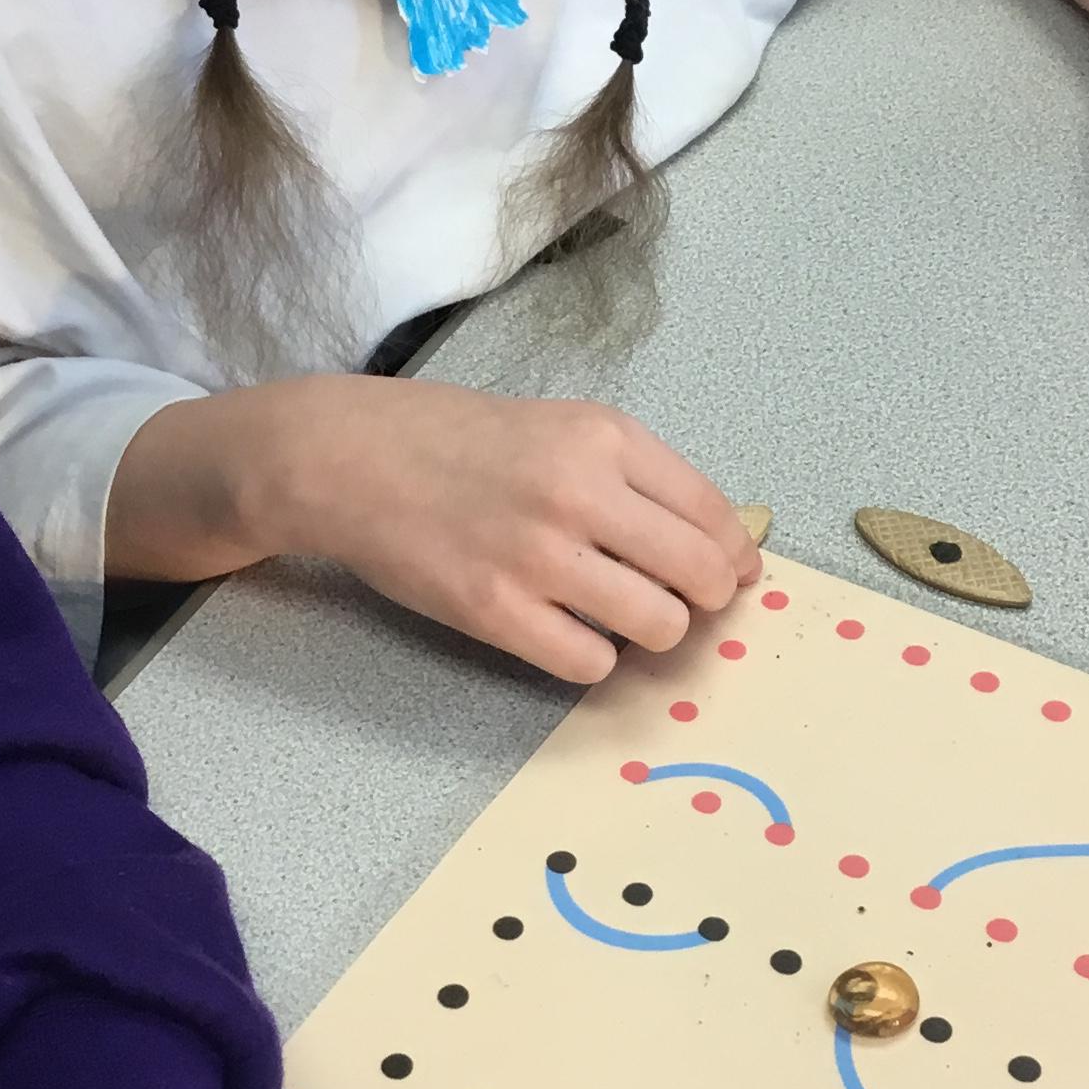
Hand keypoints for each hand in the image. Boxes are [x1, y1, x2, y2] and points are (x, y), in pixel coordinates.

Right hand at [244, 377, 758, 686]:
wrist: (354, 458)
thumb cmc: (462, 441)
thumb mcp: (561, 426)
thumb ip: (635, 475)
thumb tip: (718, 543)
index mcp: (605, 438)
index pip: (713, 514)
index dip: (734, 556)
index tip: (730, 573)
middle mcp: (580, 492)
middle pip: (699, 574)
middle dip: (706, 600)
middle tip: (684, 604)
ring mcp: (538, 556)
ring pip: (657, 626)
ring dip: (654, 633)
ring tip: (625, 618)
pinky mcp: (496, 611)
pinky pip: (590, 662)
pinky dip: (593, 656)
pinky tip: (570, 631)